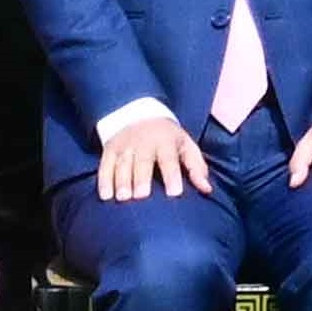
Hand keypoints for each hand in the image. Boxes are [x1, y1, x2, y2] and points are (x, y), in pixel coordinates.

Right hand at [89, 106, 217, 204]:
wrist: (138, 113)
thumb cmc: (168, 137)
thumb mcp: (185, 145)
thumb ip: (197, 167)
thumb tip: (207, 189)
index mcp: (166, 141)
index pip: (169, 159)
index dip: (172, 176)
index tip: (174, 193)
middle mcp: (144, 142)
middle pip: (142, 162)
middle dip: (141, 178)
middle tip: (141, 196)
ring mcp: (125, 146)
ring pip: (122, 164)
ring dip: (121, 181)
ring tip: (123, 198)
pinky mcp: (110, 149)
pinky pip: (105, 165)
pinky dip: (104, 180)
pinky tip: (105, 196)